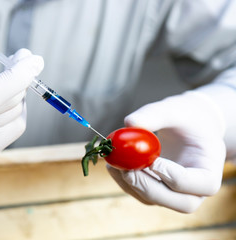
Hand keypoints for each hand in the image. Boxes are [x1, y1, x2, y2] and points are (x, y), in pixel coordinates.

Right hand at [0, 19, 43, 163]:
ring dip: (19, 93)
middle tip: (19, 60)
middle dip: (21, 78)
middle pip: (7, 104)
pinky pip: (14, 129)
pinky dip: (17, 111)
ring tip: (9, 79)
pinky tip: (6, 101)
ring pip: (15, 115)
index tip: (34, 59)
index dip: (18, 77)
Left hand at [107, 91, 225, 212]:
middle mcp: (197, 189)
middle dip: (150, 188)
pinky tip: (113, 165)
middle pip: (181, 203)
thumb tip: (130, 123)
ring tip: (114, 164)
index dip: (174, 176)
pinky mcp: (156, 190)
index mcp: (211, 169)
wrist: (184, 124)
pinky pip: (140, 194)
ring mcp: (176, 193)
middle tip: (127, 170)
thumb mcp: (174, 109)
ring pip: (156, 201)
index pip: (201, 184)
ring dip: (132, 186)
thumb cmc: (184, 116)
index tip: (152, 160)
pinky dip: (124, 183)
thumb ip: (154, 114)